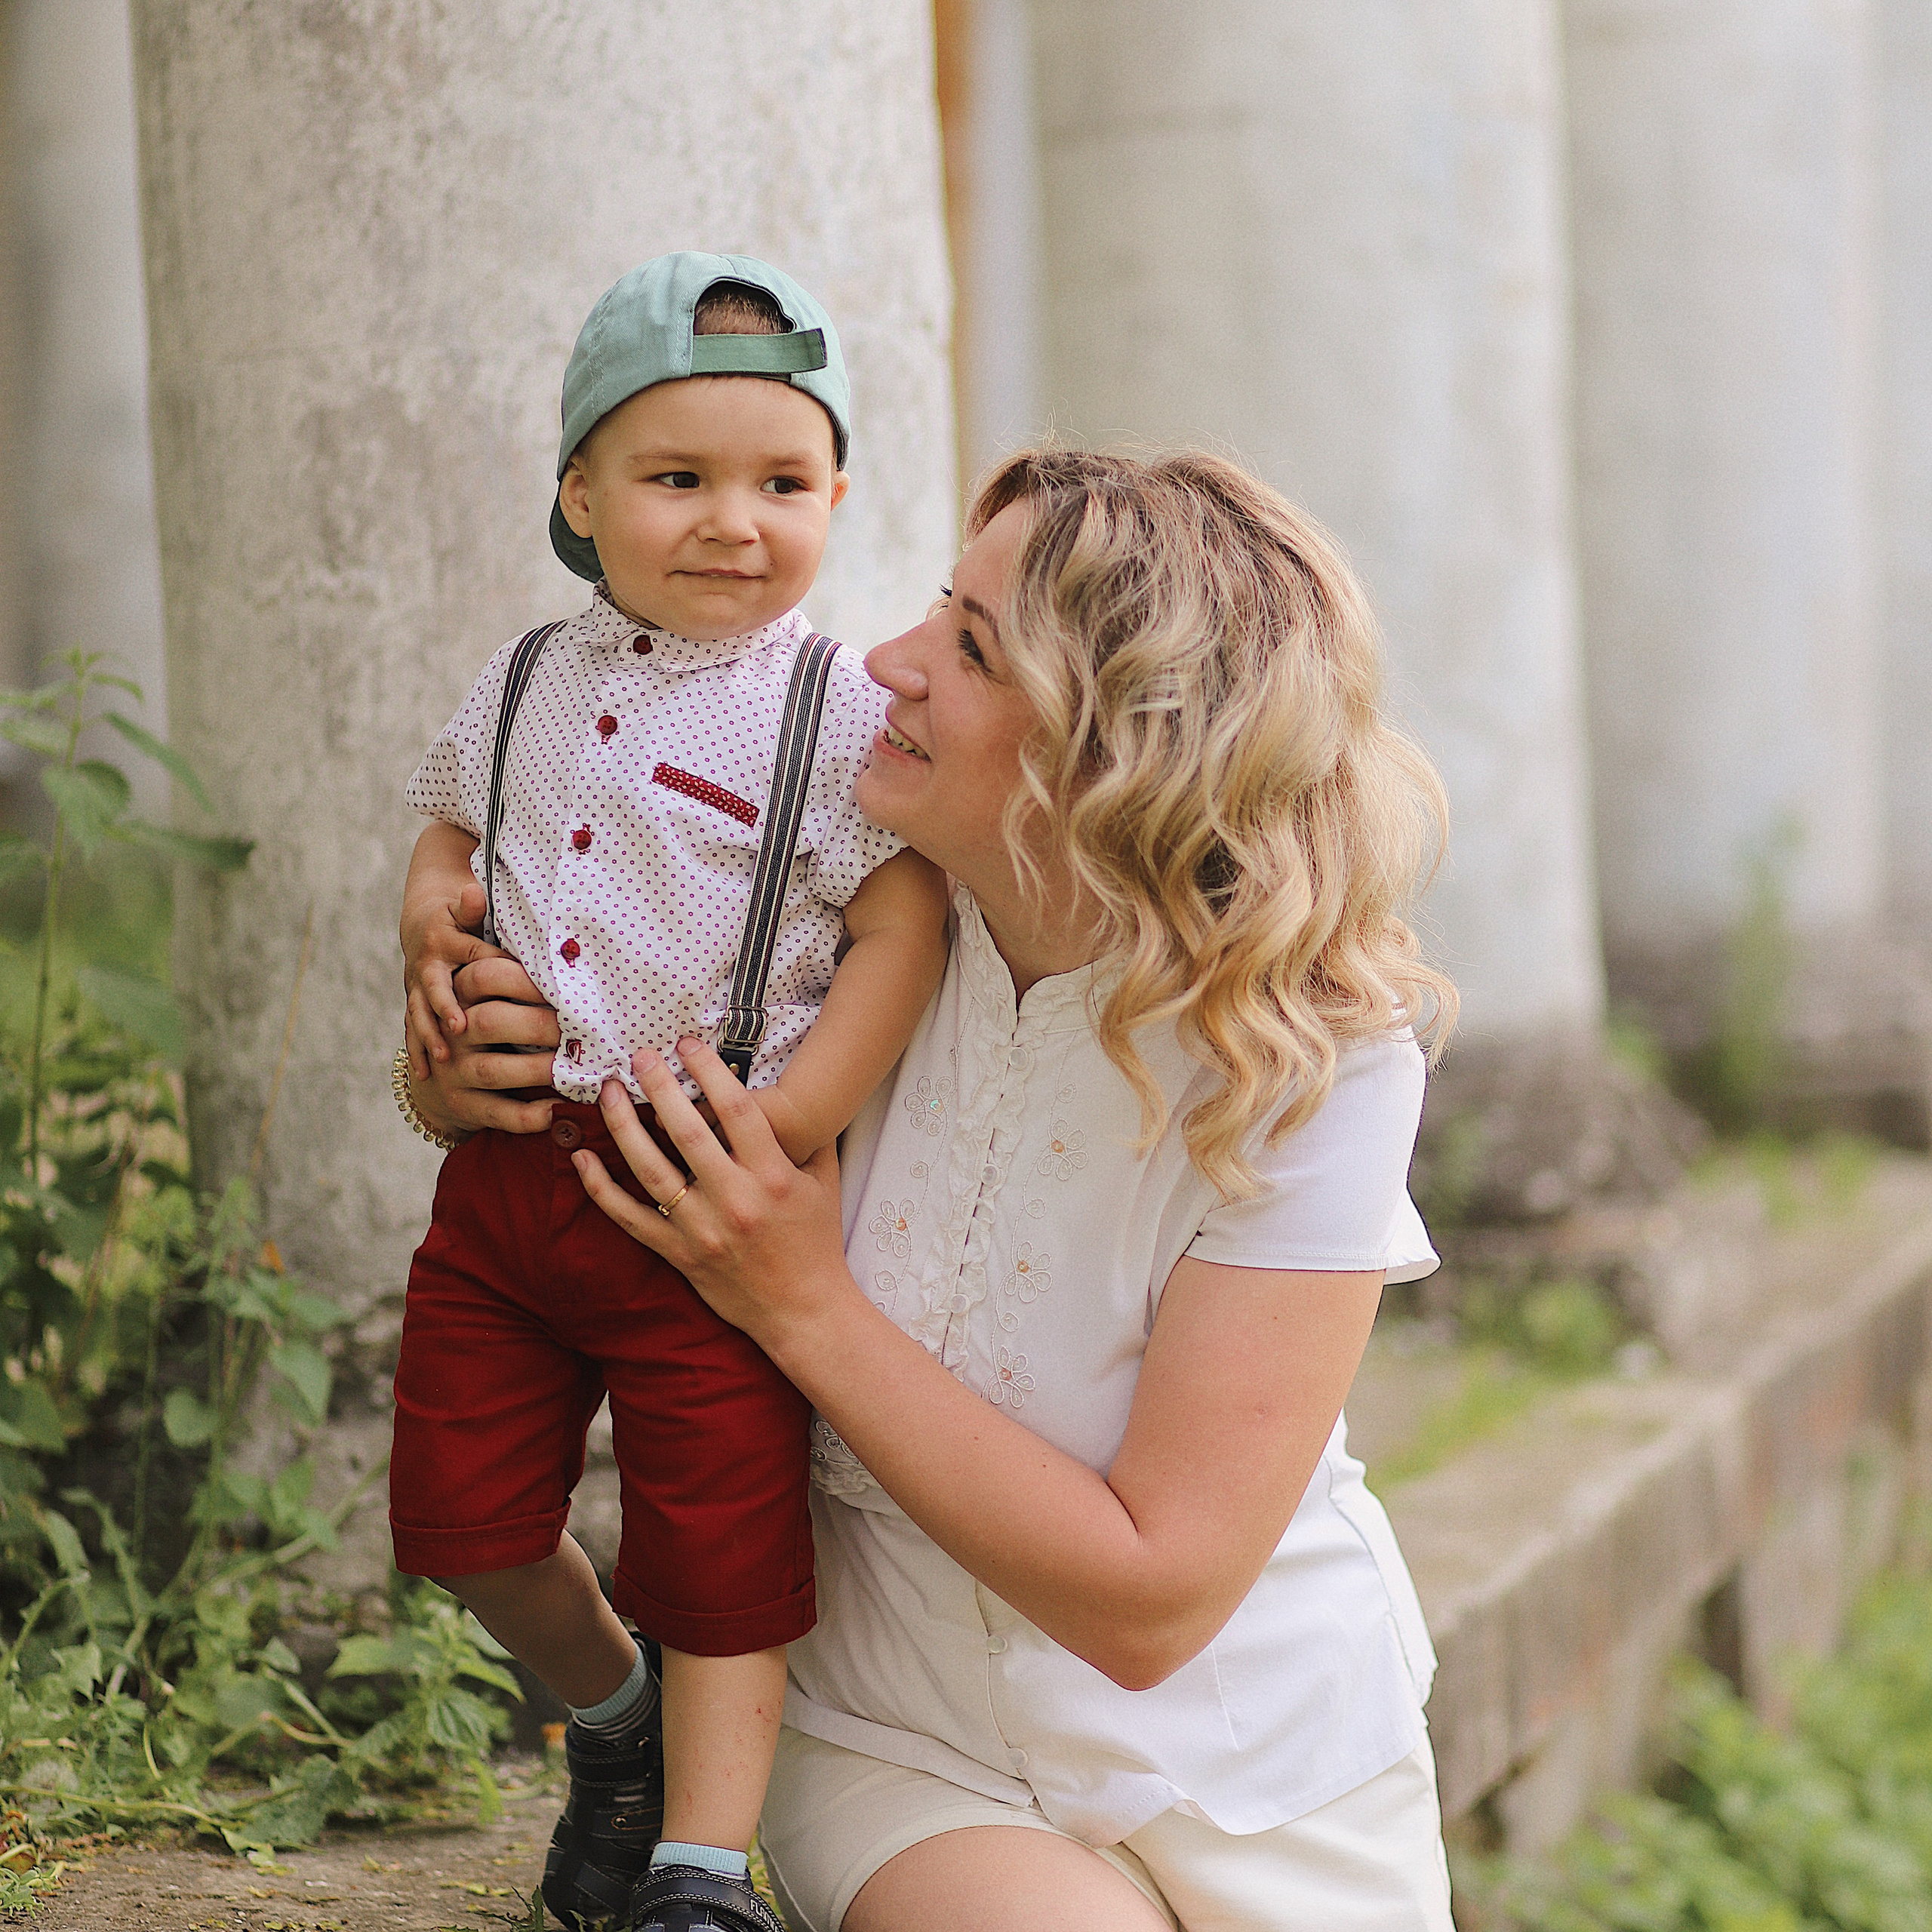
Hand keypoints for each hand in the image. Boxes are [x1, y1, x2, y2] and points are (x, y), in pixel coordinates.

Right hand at [402, 876, 502, 1072]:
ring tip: (443, 1059)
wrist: (423, 925)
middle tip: (461, 1027)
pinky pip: (413, 1029)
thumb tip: (475, 892)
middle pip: (437, 988)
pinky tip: (427, 1075)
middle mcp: (428, 966)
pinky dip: (418, 1051)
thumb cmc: (458, 918)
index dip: (495, 971)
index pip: (476, 957)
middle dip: (447, 1008)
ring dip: (430, 1036)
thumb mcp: (464, 909)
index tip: (518, 987)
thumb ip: (471, 906)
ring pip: (421, 1013)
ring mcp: (418, 988)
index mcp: (446, 941)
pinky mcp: (415, 1004)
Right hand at [409, 956, 560, 1137]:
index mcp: (460, 994)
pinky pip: (497, 1112)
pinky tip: (558, 1109)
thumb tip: (569, 954)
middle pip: (489, 1022)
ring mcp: (453, 1071)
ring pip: (493, 1070)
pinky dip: (528, 1115)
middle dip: (538, 1024)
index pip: (485, 976)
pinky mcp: (462, 1105)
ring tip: (577, 1069)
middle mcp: (453, 1032)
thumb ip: (515, 978)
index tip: (565, 985)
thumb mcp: (487, 996)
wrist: (435, 1080)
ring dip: (538, 1068)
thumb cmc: (482, 1026)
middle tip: (581, 1028)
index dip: (523, 978)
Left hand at [572, 1037, 852, 1347]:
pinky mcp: (679, 1254)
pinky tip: (582, 1158)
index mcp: (773, 1177)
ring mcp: (702, 1230)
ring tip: (610, 1091)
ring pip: (651, 1170)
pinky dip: (601, 1188)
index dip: (709, 1071)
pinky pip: (631, 1218)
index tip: (688, 1044)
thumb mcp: (824, 1182)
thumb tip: (793, 1089)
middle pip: (688, 1131)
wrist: (804, 1311)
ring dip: (625, 1126)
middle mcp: (735, 1200)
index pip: (738, 1110)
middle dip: (660, 1086)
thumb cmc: (816, 1243)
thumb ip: (811, 1135)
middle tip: (640, 1055)